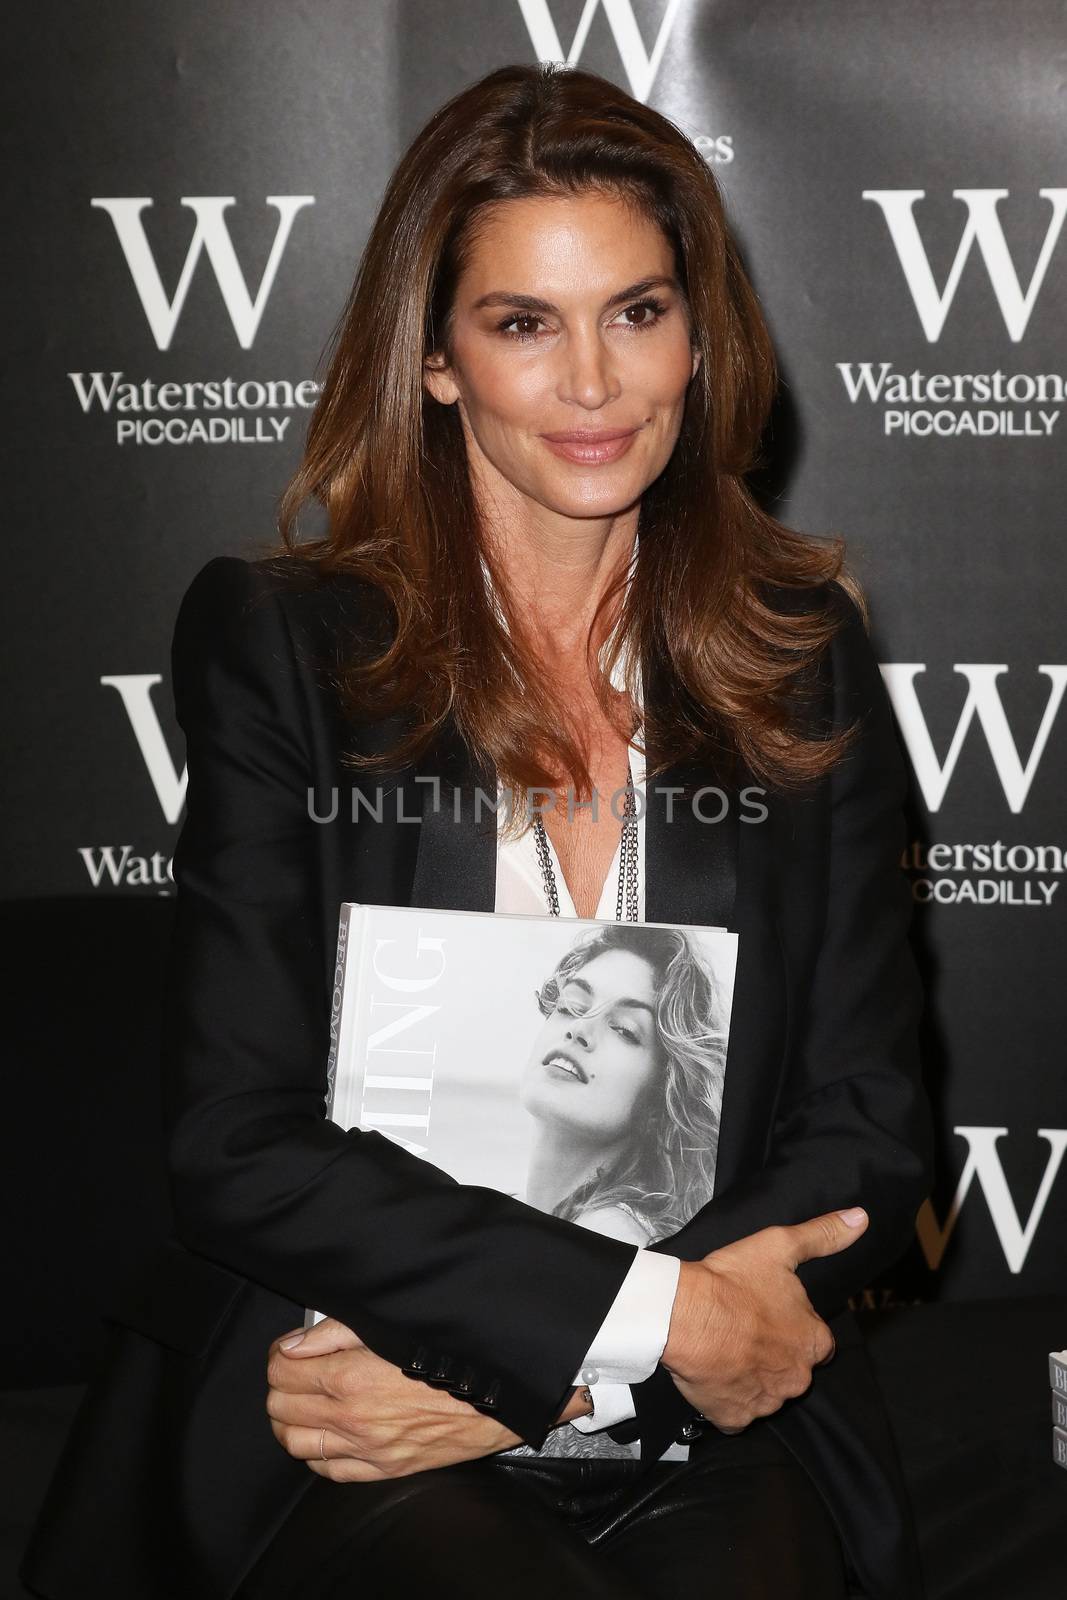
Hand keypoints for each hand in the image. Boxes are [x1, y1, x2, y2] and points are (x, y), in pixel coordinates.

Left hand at [266, 1317, 522, 1480]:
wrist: (494, 1396)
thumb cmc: (447, 1355)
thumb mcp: (390, 1328)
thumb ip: (335, 1333)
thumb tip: (294, 1344)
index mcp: (350, 1377)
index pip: (281, 1371)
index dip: (279, 1355)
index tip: (290, 1348)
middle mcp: (350, 1418)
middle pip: (280, 1407)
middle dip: (281, 1385)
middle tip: (296, 1371)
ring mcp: (365, 1449)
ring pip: (294, 1443)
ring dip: (290, 1420)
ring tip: (303, 1403)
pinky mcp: (382, 1470)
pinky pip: (326, 1470)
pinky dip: (315, 1451)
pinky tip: (325, 1432)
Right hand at [661, 1207, 868, 1432]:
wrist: (684, 1316)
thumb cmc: (733, 1283)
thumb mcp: (780, 1246)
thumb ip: (824, 1235)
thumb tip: (861, 1219)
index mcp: (813, 1342)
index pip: (818, 1342)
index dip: (796, 1327)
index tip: (773, 1315)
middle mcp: (797, 1379)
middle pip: (793, 1368)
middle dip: (775, 1353)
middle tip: (746, 1328)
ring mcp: (765, 1403)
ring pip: (765, 1391)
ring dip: (751, 1375)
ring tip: (726, 1346)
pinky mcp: (734, 1418)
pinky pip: (736, 1413)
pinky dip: (727, 1398)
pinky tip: (714, 1372)